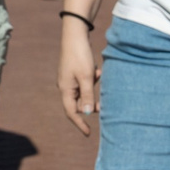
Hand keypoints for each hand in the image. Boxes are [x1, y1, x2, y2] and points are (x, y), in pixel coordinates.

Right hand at [57, 17, 98, 136]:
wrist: (75, 35)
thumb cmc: (80, 56)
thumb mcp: (86, 77)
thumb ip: (88, 96)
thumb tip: (88, 113)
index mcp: (66, 89)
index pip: (71, 112)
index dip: (80, 123)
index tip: (88, 134)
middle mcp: (66, 86)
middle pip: (78, 103)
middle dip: (91, 103)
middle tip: (103, 104)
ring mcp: (70, 79)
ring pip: (84, 92)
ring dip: (93, 89)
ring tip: (98, 76)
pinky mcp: (75, 72)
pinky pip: (85, 83)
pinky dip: (92, 80)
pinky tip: (97, 70)